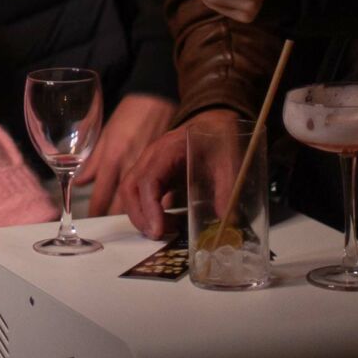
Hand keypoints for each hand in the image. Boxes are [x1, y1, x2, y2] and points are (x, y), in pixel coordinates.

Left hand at [74, 92, 174, 215]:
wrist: (156, 98)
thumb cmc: (129, 115)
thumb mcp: (106, 134)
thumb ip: (92, 160)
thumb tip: (78, 182)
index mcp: (112, 156)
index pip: (101, 194)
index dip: (97, 212)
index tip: (94, 222)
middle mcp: (130, 164)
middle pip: (121, 204)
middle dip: (119, 219)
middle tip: (114, 231)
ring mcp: (151, 167)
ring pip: (145, 202)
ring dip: (141, 217)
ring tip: (137, 227)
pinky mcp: (170, 167)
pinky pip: (167, 195)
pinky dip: (162, 207)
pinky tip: (160, 216)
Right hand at [117, 108, 240, 238]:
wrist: (213, 121)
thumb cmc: (218, 137)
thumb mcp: (228, 160)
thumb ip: (226, 188)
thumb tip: (226, 221)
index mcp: (167, 150)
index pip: (147, 181)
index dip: (149, 208)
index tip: (158, 230)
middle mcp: (151, 157)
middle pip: (129, 188)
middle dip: (139, 216)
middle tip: (158, 236)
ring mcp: (149, 164)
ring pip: (130, 192)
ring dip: (140, 215)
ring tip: (163, 231)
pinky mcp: (153, 173)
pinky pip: (139, 193)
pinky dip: (146, 211)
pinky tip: (166, 222)